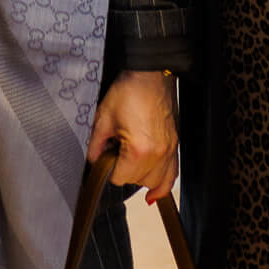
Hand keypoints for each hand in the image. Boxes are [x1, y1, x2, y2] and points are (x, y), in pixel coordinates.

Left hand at [87, 69, 178, 201]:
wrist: (151, 75)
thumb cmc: (129, 91)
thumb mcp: (104, 118)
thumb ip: (95, 145)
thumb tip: (93, 161)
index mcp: (139, 149)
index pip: (119, 178)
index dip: (108, 168)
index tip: (105, 155)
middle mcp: (158, 154)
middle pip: (137, 181)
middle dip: (123, 170)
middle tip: (116, 150)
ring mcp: (170, 150)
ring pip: (155, 182)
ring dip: (140, 177)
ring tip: (130, 161)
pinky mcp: (175, 145)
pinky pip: (173, 175)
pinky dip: (163, 186)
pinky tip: (153, 194)